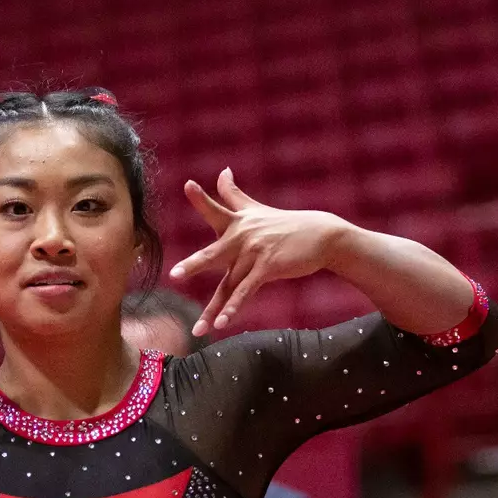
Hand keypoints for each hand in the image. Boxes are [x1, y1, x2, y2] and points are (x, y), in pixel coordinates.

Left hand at [169, 168, 348, 334]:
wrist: (323, 236)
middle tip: (174, 274)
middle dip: (194, 265)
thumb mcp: (256, 208)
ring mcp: (255, 254)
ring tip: (199, 328)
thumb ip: (233, 194)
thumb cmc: (286, 224)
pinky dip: (235, 308)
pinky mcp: (268, 268)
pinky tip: (223, 324)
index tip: (188, 185)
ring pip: (229, 284)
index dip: (202, 198)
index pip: (215, 210)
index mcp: (237, 223)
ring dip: (214, 308)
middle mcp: (242, 237)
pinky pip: (247, 291)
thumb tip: (222, 170)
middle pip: (213, 253)